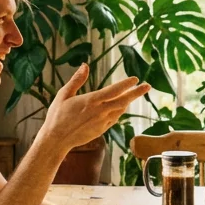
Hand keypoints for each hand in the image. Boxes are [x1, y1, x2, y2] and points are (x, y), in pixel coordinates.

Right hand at [36, 64, 150, 153]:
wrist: (57, 139)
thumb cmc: (57, 116)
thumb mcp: (64, 94)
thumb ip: (76, 80)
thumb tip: (85, 65)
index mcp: (91, 101)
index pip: (114, 90)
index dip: (126, 84)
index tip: (135, 79)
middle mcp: (99, 112)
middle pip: (123, 101)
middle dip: (136, 93)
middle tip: (147, 86)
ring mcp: (102, 122)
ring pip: (120, 110)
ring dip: (128, 101)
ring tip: (134, 94)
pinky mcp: (101, 130)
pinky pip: (114, 119)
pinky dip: (119, 111)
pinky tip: (120, 107)